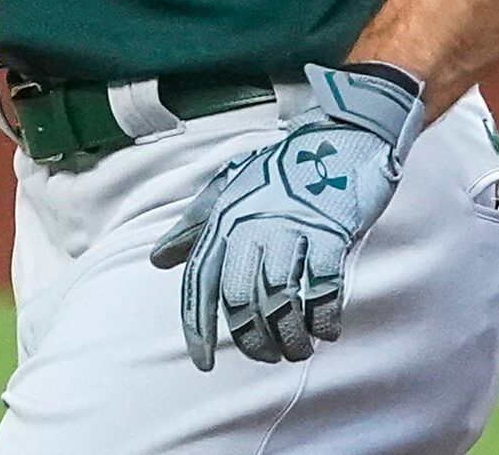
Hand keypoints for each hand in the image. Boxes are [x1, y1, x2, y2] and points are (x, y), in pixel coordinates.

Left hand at [148, 63, 427, 369]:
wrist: (339, 136)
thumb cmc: (282, 170)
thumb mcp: (229, 190)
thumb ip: (194, 226)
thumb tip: (158, 260)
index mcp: (224, 219)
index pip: (200, 281)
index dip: (197, 326)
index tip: (203, 363)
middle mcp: (251, 225)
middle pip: (239, 300)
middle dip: (251, 340)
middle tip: (266, 356)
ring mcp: (291, 228)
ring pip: (279, 301)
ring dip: (289, 337)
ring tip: (297, 350)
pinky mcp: (330, 232)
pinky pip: (323, 289)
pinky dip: (325, 319)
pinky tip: (327, 330)